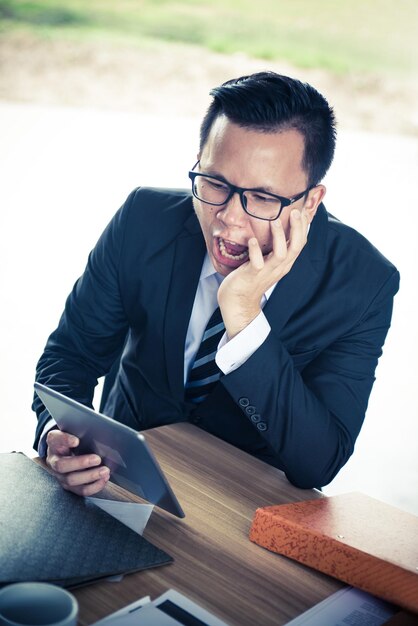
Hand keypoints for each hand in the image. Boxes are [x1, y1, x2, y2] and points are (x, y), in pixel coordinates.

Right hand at [46, 429, 109, 495]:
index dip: (65, 440)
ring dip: (90, 476)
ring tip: (105, 471)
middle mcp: (54, 461)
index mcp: (54, 442)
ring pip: (71, 480)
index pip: (55, 439)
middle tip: (97, 459)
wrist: (67, 453)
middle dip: (81, 463)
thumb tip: (99, 431)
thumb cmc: (74, 440)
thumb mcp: (74, 431)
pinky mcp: (70, 486)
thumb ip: (81, 430)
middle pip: (62, 465)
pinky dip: (94, 486)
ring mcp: (60, 476)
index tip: (77, 441)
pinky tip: (104, 479)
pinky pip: (81, 490)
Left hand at [218, 208, 308, 337]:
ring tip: (274, 221)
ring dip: (278, 237)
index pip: (300, 243)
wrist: (237, 301)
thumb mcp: (267, 262)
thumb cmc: (251, 278)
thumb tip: (278, 229)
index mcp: (284, 263)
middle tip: (295, 211)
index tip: (302, 210)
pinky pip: (257, 263)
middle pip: (296, 247)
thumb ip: (274, 248)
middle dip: (298, 229)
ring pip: (280, 254)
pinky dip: (255, 251)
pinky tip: (252, 240)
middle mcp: (279, 267)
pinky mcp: (252, 275)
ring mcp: (266, 272)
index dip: (303, 227)